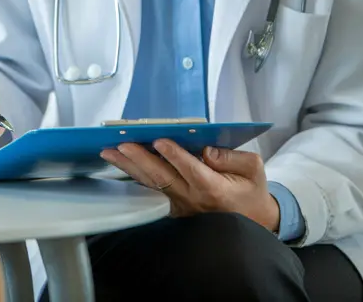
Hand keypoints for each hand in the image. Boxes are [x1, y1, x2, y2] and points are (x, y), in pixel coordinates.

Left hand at [101, 141, 279, 232]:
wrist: (252, 221)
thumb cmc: (250, 191)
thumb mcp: (253, 169)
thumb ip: (232, 157)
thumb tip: (206, 150)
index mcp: (214, 188)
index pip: (191, 169)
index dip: (175, 155)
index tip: (160, 140)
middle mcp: (192, 198)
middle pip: (163, 177)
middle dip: (141, 159)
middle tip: (122, 144)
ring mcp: (180, 205)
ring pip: (151, 183)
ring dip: (129, 167)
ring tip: (109, 151)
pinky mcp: (172, 207)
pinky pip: (151, 190)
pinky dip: (134, 176)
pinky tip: (119, 164)